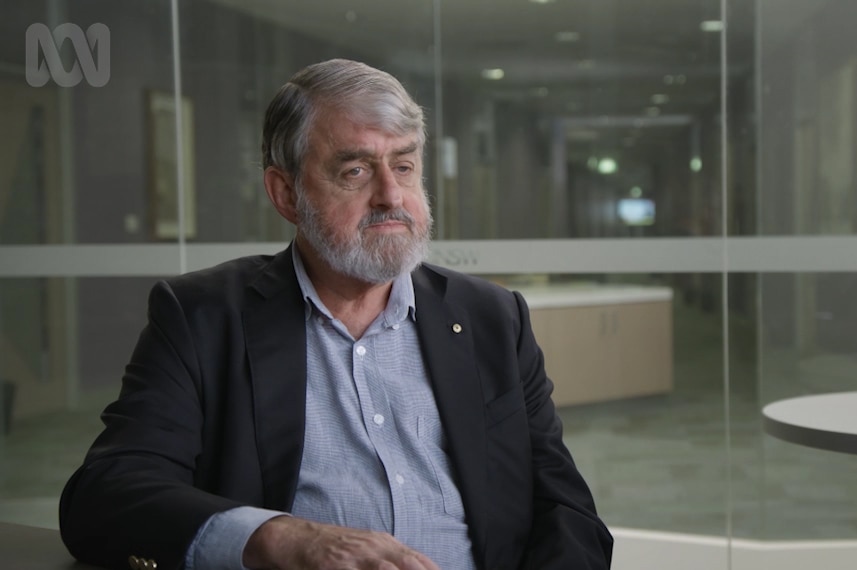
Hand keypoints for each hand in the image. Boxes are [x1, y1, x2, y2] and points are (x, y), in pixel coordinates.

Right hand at [243, 515, 441, 569]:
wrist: (299, 539)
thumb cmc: (338, 547)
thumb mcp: (370, 547)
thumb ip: (396, 558)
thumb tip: (425, 566)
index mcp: (386, 544)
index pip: (420, 562)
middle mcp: (375, 549)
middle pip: (409, 565)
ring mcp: (355, 558)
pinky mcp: (335, 567)